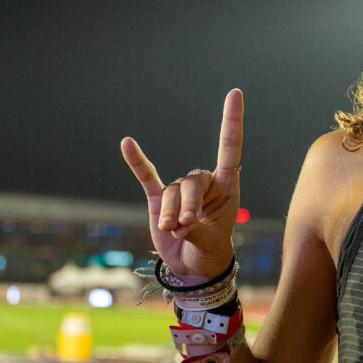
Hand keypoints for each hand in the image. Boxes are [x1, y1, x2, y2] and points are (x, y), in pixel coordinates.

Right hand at [122, 88, 244, 282]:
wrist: (194, 268)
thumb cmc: (211, 252)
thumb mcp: (211, 244)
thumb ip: (198, 231)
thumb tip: (178, 223)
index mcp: (226, 187)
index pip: (230, 148)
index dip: (231, 122)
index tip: (234, 93)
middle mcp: (204, 185)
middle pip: (192, 182)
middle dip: (188, 205)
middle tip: (187, 226)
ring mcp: (180, 192)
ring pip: (171, 193)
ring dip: (171, 214)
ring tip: (174, 231)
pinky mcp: (158, 201)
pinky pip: (147, 178)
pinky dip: (137, 162)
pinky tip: (128, 144)